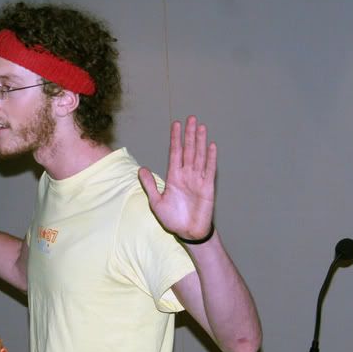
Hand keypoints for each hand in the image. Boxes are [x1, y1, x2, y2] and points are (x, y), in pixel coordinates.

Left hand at [139, 116, 216, 240]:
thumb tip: (141, 169)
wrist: (188, 233)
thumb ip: (150, 185)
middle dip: (189, 134)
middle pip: (188, 150)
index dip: (176, 139)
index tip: (176, 124)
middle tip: (191, 118)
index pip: (175, 153)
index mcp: (174, 177)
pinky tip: (211, 145)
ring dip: (200, 141)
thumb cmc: (173, 219)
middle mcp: (186, 175)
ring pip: (199, 156)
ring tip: (200, 126)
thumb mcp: (156, 202)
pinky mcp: (207, 187)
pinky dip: (211, 158)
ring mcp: (198, 180)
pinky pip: (209, 169)